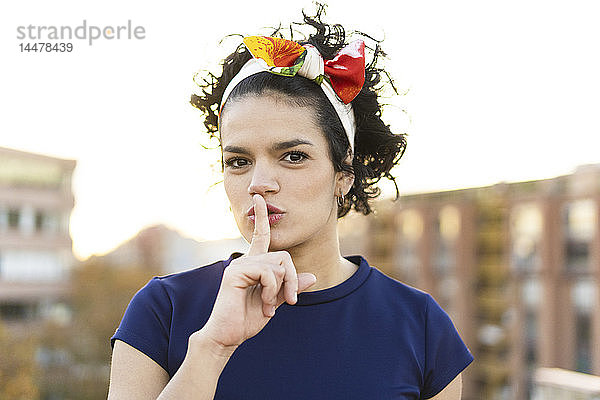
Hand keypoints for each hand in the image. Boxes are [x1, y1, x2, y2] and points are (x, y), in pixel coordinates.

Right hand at [198, 194, 316, 351]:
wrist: (227, 337)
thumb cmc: (246, 320)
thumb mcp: (275, 302)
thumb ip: (291, 287)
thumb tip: (312, 276)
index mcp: (253, 265)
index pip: (261, 236)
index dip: (261, 218)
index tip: (260, 199)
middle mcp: (245, 261)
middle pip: (283, 256)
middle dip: (292, 280)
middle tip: (290, 301)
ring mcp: (239, 265)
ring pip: (278, 265)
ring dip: (281, 289)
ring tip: (271, 306)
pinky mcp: (235, 273)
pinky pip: (268, 272)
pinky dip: (272, 290)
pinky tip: (265, 305)